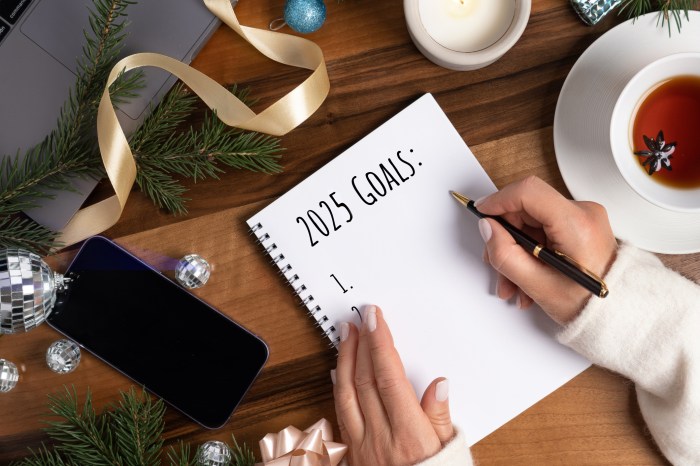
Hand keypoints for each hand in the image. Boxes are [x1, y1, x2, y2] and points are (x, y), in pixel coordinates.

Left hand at [333, 305, 453, 465]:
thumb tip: (438, 383)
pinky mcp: (353, 455)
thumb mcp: (453, 453)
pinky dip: (338, 389)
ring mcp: (362, 447)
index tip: (375, 318)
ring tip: (345, 335)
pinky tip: (337, 374)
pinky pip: (341, 416)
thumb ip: (441, 417)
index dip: (379, 342)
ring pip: (347, 394)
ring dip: (344, 360)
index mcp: (409, 434)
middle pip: (364, 380)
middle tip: (359, 318)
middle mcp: (381, 438)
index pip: (388, 376)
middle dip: (360, 344)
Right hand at [476, 176, 616, 323]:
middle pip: (527, 208)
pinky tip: (528, 277)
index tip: (481, 213)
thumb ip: (505, 254)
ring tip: (514, 283)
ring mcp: (584, 218)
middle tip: (495, 263)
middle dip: (506, 237)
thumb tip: (488, 228)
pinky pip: (544, 229)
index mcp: (577, 224)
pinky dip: (531, 250)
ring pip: (532, 222)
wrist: (620, 316)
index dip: (498, 200)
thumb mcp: (538, 285)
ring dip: (517, 250)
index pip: (528, 192)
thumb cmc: (589, 306)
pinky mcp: (581, 225)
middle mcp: (584, 213)